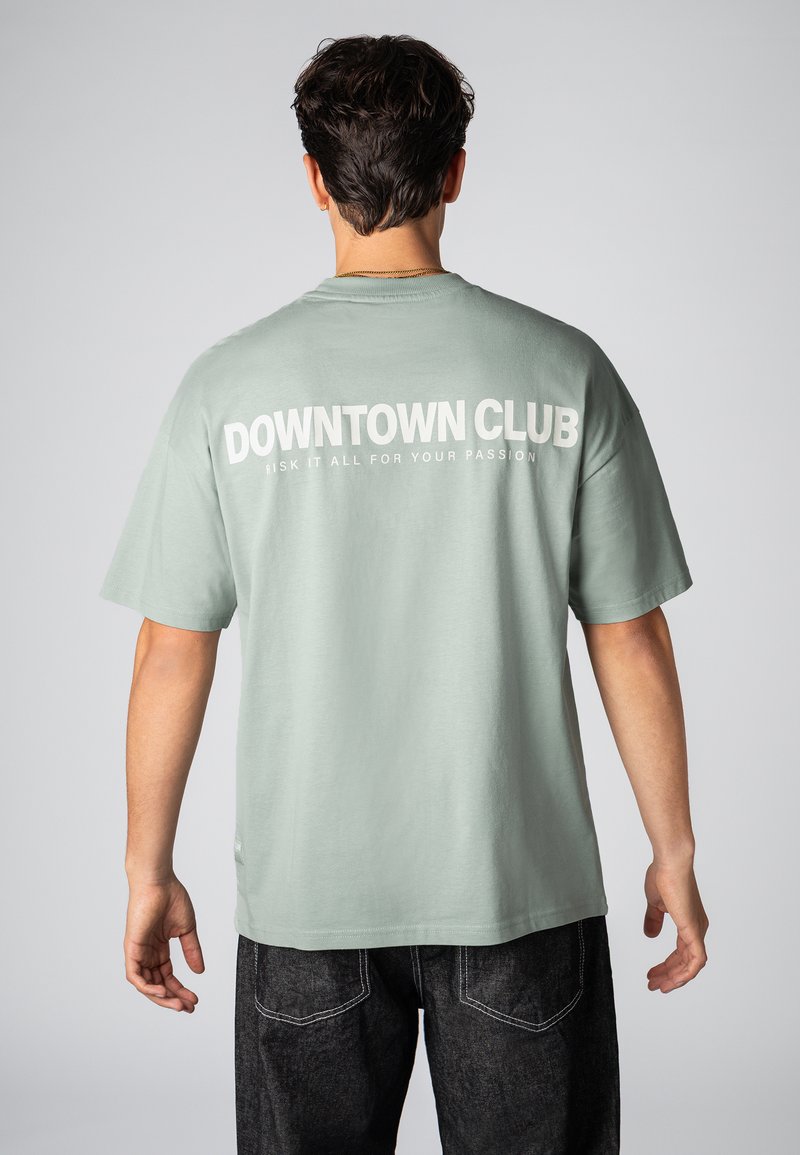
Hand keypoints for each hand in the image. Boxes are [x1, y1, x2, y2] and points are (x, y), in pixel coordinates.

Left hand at [124, 874, 204, 1011]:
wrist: (159, 882)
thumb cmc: (171, 898)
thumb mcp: (186, 930)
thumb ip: (192, 950)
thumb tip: (199, 971)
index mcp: (159, 948)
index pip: (168, 976)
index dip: (180, 990)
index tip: (195, 999)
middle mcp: (148, 953)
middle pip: (158, 984)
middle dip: (173, 998)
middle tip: (189, 1007)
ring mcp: (138, 952)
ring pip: (146, 985)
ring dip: (162, 997)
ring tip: (179, 1004)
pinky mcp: (131, 948)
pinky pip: (135, 976)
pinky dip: (147, 987)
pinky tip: (162, 991)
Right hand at [643, 857, 708, 992]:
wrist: (670, 862)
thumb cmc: (663, 875)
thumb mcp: (655, 903)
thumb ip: (654, 919)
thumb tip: (650, 934)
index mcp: (688, 921)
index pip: (680, 951)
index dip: (667, 965)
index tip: (652, 974)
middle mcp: (696, 928)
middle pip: (685, 962)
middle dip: (668, 975)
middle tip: (653, 984)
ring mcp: (697, 930)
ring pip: (691, 965)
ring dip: (675, 978)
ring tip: (658, 986)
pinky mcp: (694, 931)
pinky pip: (696, 961)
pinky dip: (685, 974)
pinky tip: (671, 980)